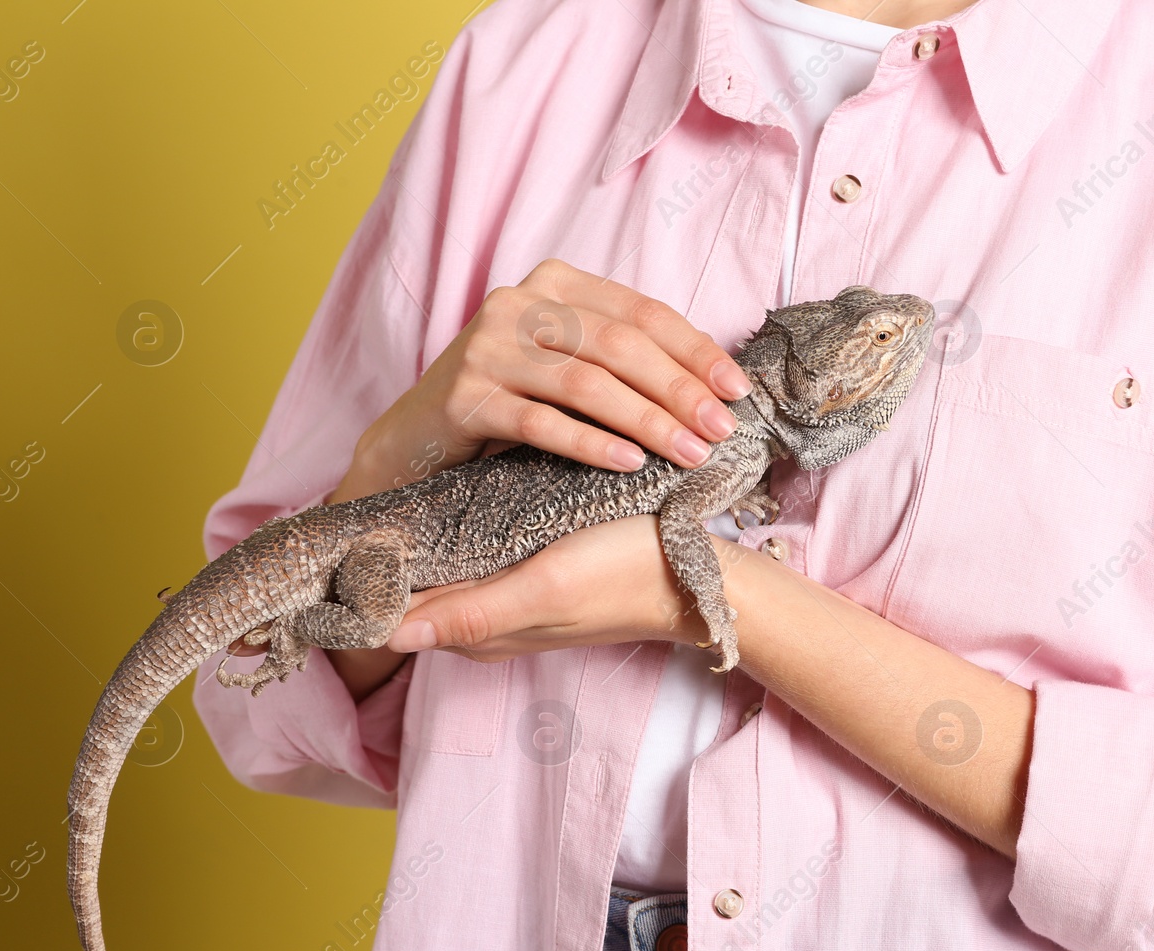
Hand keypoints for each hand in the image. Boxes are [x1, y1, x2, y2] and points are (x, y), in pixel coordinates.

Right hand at [332, 259, 752, 501]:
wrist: (415, 437)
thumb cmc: (511, 400)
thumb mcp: (567, 363)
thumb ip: (623, 357)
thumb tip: (714, 385)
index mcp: (555, 283)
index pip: (642, 313)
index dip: (696, 351)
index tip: (737, 390)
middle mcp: (518, 304)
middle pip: (620, 346)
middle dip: (680, 391)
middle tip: (721, 431)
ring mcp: (487, 349)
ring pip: (587, 384)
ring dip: (648, 423)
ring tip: (689, 454)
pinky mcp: (465, 398)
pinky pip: (541, 423)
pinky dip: (592, 445)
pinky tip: (630, 464)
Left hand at [382, 515, 710, 658]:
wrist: (697, 575)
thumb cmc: (624, 574)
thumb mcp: (547, 588)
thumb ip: (472, 611)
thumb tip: (387, 633)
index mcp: (479, 629)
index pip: (398, 608)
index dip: (363, 577)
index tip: (332, 538)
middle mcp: (486, 617)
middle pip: (416, 586)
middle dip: (384, 555)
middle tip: (355, 495)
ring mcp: (509, 595)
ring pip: (444, 568)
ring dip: (420, 541)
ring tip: (392, 487)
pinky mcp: (531, 572)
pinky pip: (477, 556)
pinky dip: (459, 535)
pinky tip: (454, 497)